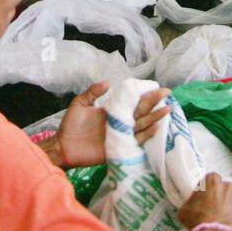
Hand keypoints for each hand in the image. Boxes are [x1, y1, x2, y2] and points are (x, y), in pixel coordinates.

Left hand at [54, 83, 171, 167]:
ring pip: (142, 125)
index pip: (133, 101)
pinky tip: (156, 127)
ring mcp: (122, 135)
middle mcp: (121, 122)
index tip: (158, 87)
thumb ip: (93, 93)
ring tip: (167, 109)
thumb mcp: (80, 104)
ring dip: (155, 118)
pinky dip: (147, 135)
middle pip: (141, 111)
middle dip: (154, 102)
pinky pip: (136, 141)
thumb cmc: (71, 125)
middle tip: (168, 94)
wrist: (63, 146)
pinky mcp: (120, 147)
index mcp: (114, 111)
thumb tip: (109, 82)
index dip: (145, 94)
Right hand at [178, 173, 231, 230]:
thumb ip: (192, 200)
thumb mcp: (185, 208)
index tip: (204, 197)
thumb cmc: (197, 220)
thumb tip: (195, 200)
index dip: (207, 188)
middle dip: (221, 195)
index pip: (211, 179)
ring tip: (227, 216)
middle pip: (225, 187)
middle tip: (215, 207)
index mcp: (213, 181)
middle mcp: (229, 186)